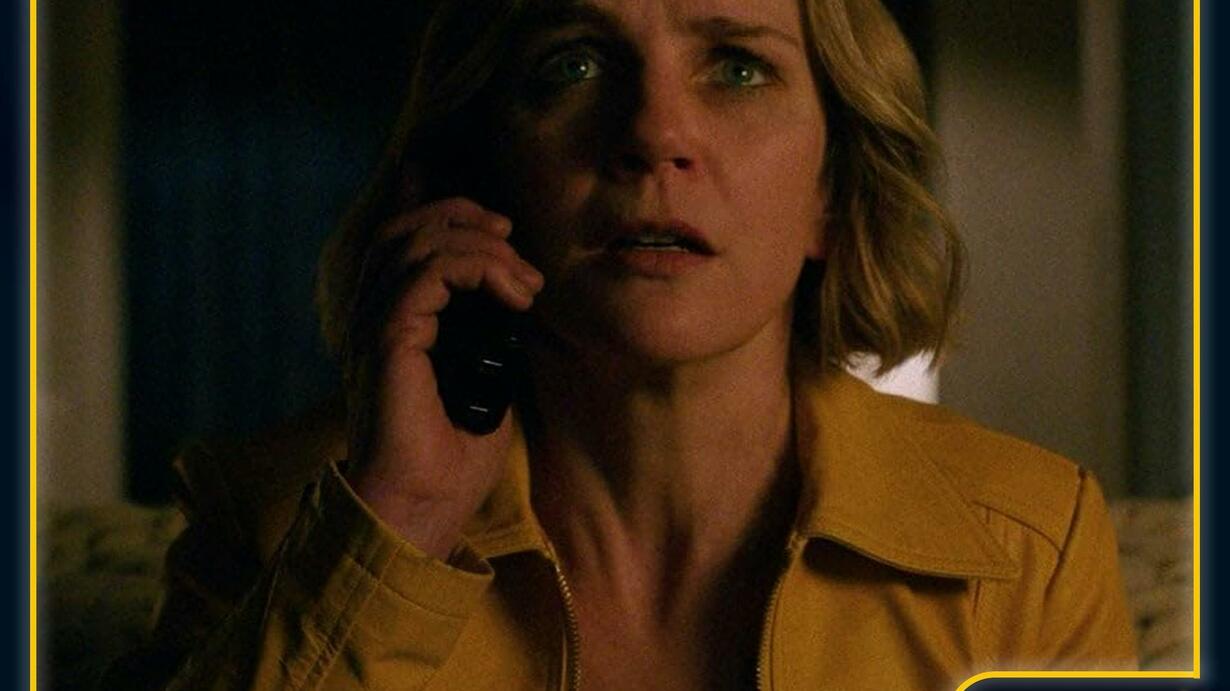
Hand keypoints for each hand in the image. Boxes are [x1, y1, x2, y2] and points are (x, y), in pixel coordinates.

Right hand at [343, 197, 543, 559]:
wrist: (424, 509)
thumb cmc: (451, 463)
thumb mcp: (486, 387)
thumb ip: (490, 342)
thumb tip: (514, 304)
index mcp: (391, 325)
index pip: (403, 242)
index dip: (451, 218)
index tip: (507, 236)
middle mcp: (374, 319)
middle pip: (405, 230)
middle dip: (464, 218)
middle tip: (514, 240)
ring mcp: (375, 327)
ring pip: (416, 244)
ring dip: (480, 247)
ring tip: (523, 280)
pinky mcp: (388, 341)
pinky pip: (427, 274)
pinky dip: (475, 268)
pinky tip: (511, 296)